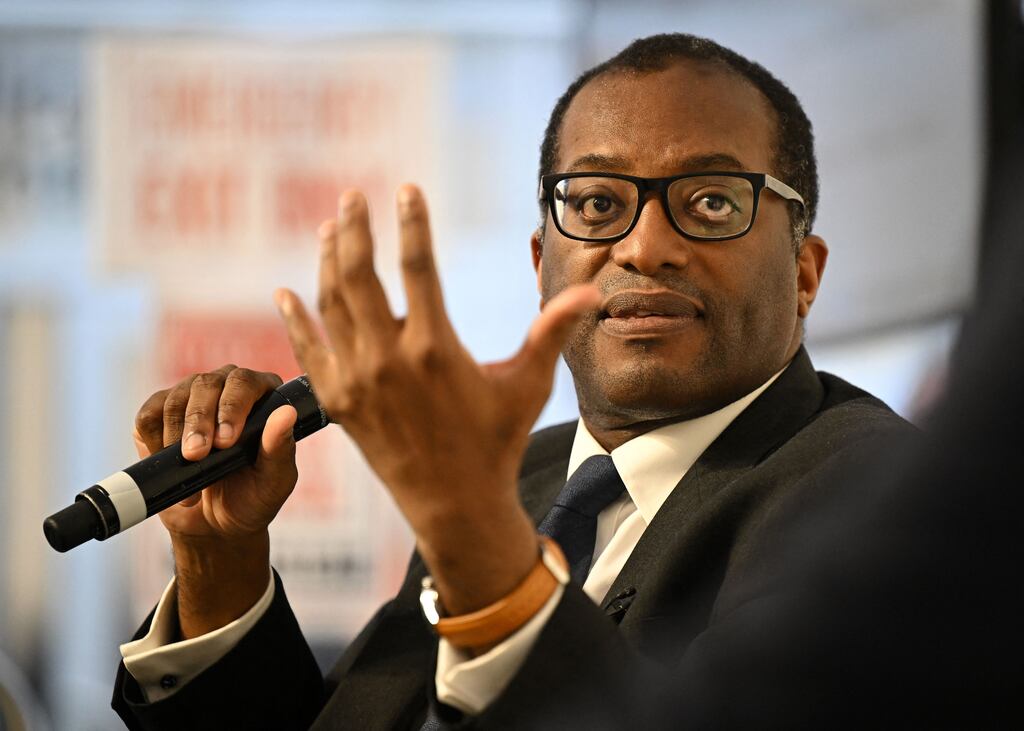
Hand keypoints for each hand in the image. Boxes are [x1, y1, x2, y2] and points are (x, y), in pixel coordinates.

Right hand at [133, 364, 297, 636]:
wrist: (215, 528)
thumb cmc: (253, 503)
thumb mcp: (275, 485)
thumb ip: (282, 450)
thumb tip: (286, 415)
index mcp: (266, 400)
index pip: (253, 381)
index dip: (239, 405)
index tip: (231, 441)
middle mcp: (232, 391)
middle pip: (213, 382)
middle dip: (205, 419)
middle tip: (202, 457)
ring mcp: (195, 399)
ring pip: (180, 394)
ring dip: (180, 429)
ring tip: (189, 462)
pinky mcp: (163, 417)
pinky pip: (150, 410)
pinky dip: (152, 430)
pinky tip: (164, 453)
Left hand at [274, 185, 599, 616]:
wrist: (454, 504)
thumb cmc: (496, 443)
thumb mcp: (528, 385)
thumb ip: (552, 332)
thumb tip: (593, 294)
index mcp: (436, 348)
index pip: (419, 267)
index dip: (412, 223)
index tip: (406, 189)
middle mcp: (390, 360)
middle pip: (359, 276)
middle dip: (355, 229)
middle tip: (352, 196)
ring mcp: (358, 382)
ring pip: (331, 306)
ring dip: (327, 262)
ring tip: (330, 229)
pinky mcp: (338, 404)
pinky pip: (309, 351)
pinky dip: (296, 320)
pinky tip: (285, 293)